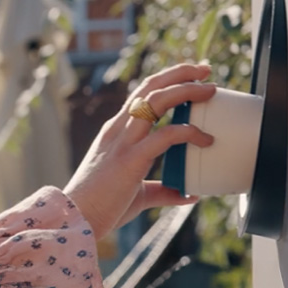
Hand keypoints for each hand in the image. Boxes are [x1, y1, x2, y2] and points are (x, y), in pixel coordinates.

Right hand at [63, 62, 216, 240]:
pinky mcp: (131, 157)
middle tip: (206, 69)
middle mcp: (119, 128)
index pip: (143, 94)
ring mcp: (123, 140)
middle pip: (150, 86)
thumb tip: (189, 193)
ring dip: (185, 89)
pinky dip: (188, 132)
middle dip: (180, 73)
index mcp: (117, 131)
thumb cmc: (102, 206)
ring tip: (210, 89)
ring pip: (156, 100)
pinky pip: (164, 135)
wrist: (78, 217)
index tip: (193, 76)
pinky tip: (205, 138)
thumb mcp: (137, 194)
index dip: (168, 80)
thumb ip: (163, 190)